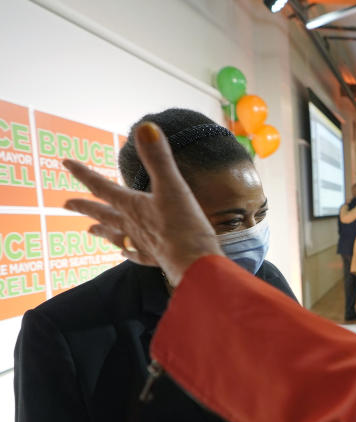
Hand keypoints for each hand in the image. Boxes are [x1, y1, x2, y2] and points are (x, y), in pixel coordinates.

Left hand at [61, 122, 220, 285]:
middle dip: (83, 207)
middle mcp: (131, 225)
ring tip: (89, 230)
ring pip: (114, 235)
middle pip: (102, 214)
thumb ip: (159, 159)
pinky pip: (134, 254)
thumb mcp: (174, 187)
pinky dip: (126, 252)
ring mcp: (141, 244)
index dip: (83, 173)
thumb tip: (145, 128)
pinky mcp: (154, 258)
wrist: (195, 263)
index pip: (101, 186)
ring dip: (101, 230)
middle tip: (65, 205)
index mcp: (132, 206)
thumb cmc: (184, 226)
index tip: (65, 164)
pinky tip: (123, 253)